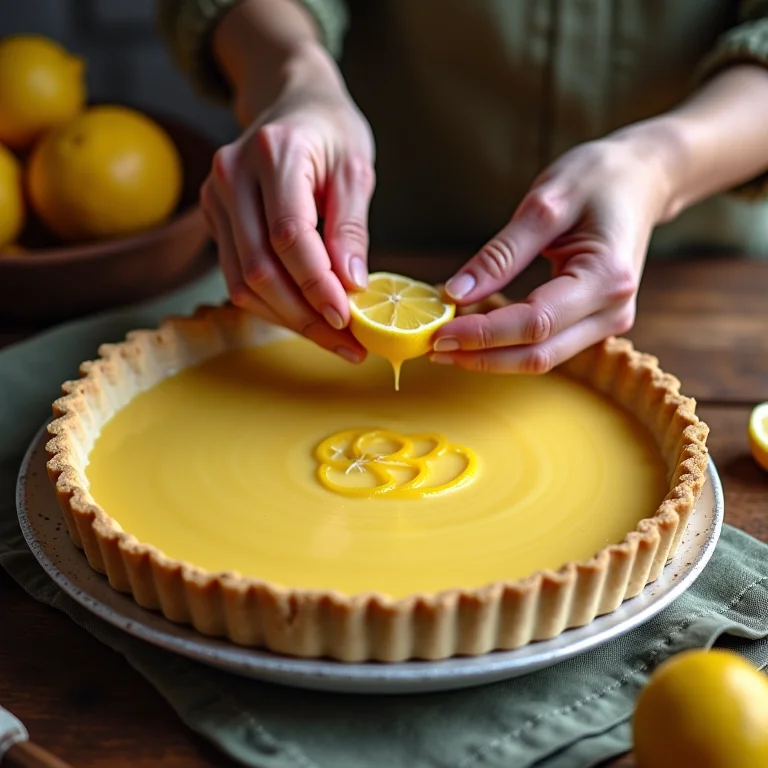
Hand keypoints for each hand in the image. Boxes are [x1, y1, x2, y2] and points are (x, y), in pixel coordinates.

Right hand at [200, 46, 374, 363]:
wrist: (290, 100)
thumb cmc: (330, 130)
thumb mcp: (355, 168)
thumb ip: (351, 226)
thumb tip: (352, 285)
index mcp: (272, 153)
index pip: (289, 236)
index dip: (317, 285)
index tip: (348, 319)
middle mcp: (232, 176)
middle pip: (260, 269)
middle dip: (305, 316)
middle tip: (348, 345)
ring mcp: (215, 199)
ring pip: (243, 283)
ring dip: (289, 319)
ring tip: (333, 339)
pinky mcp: (215, 220)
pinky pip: (238, 276)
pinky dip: (273, 305)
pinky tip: (307, 316)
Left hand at [432, 128, 674, 372]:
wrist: (643, 179)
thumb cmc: (598, 179)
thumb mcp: (545, 203)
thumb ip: (500, 253)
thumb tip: (454, 293)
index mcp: (606, 278)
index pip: (534, 323)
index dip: (483, 334)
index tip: (438, 332)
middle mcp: (613, 311)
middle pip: (537, 354)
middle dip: (481, 356)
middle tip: (433, 347)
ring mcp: (608, 322)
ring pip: (542, 359)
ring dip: (492, 358)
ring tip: (447, 346)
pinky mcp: (595, 323)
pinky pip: (547, 346)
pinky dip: (508, 346)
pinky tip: (476, 336)